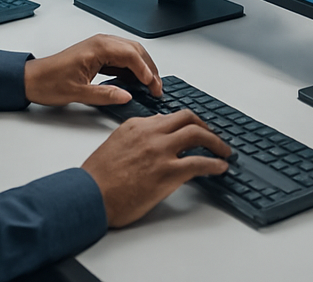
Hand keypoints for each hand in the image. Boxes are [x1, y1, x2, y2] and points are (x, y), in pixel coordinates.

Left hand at [24, 34, 161, 106]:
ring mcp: (100, 47)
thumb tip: (127, 96)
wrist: (31, 79)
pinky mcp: (97, 54)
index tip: (154, 86)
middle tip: (158, 87)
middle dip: (149, 68)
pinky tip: (135, 81)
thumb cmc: (49, 82)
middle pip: (135, 51)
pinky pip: (121, 57)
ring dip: (142, 67)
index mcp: (98, 48)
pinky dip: (132, 68)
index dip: (146, 72)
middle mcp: (101, 43)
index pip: (131, 56)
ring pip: (130, 53)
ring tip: (151, 85)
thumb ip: (105, 95)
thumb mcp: (78, 93)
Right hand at [82, 110, 231, 226]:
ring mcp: (161, 151)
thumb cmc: (96, 178)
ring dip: (216, 142)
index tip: (193, 129)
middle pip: (187, 118)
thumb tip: (153, 141)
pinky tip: (221, 167)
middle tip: (213, 136)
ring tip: (224, 150)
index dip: (185, 123)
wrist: (88, 196)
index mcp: (137, 125)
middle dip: (204, 125)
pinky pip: (199, 163)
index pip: (169, 117)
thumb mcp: (115, 144)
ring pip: (198, 134)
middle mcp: (151, 133)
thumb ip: (135, 138)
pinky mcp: (167, 173)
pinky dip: (214, 163)